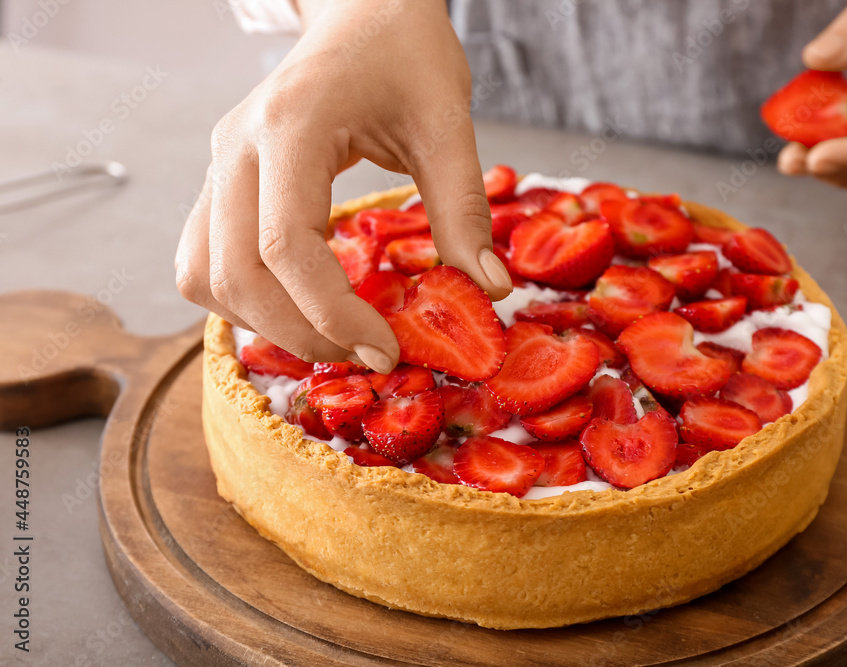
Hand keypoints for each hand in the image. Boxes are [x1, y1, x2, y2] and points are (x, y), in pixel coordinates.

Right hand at [175, 0, 511, 372]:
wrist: (363, 9)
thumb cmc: (404, 52)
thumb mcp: (446, 122)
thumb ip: (463, 208)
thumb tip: (489, 289)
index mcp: (291, 127)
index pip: (285, 246)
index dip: (331, 313)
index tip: (384, 350)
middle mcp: (236, 147)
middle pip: (232, 273)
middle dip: (299, 332)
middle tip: (365, 353)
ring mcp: (220, 162)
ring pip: (203, 274)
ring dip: (262, 322)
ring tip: (333, 335)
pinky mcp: (223, 178)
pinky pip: (204, 257)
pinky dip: (244, 297)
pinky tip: (300, 304)